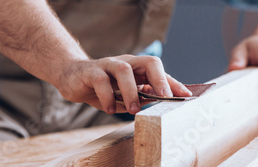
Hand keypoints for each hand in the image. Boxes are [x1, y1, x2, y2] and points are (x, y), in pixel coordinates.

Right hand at [55, 55, 191, 114]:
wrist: (71, 77)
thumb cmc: (103, 87)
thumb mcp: (124, 95)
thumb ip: (142, 97)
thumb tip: (161, 103)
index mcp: (137, 68)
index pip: (160, 72)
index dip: (173, 83)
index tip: (186, 95)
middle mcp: (126, 63)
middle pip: (149, 61)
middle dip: (159, 80)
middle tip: (164, 97)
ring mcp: (108, 65)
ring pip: (124, 71)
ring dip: (131, 92)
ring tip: (133, 110)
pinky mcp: (90, 71)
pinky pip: (101, 81)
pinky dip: (107, 97)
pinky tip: (109, 109)